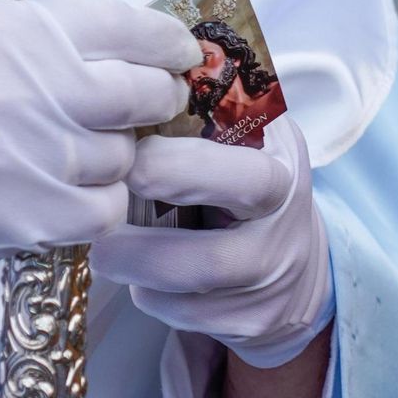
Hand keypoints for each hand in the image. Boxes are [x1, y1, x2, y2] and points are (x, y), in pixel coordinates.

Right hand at [0, 0, 199, 295]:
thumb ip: (58, 36)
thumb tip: (149, 45)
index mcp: (14, 29)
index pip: (129, 26)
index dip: (170, 45)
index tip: (183, 56)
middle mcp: (23, 85)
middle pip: (144, 94)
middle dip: (159, 102)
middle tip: (152, 107)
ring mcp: (24, 153)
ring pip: (125, 157)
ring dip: (115, 159)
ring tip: (71, 154)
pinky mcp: (23, 214)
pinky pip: (106, 209)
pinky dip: (97, 205)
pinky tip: (62, 193)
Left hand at [92, 118, 332, 368]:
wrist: (298, 265)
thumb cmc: (248, 182)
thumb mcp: (248, 136)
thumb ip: (205, 109)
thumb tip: (133, 73)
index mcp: (282, 168)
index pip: (242, 176)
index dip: (181, 170)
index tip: (130, 158)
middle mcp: (283, 230)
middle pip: (212, 256)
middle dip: (146, 246)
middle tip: (99, 224)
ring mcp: (269, 283)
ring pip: (186, 289)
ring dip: (134, 267)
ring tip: (104, 247)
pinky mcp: (250, 323)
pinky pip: (181, 313)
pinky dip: (149, 293)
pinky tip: (140, 272)